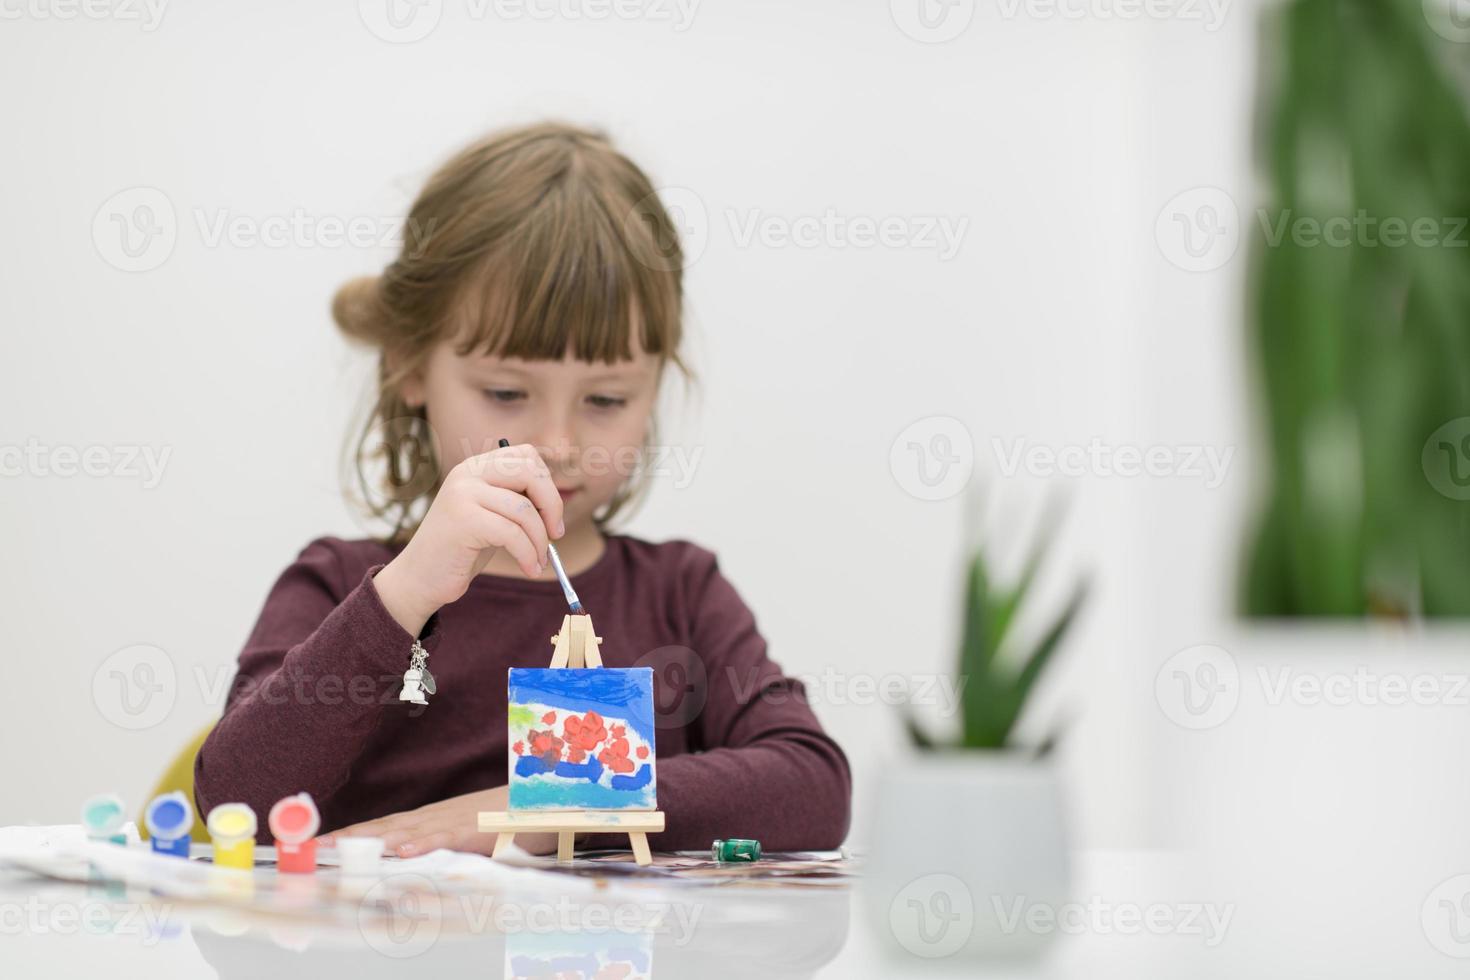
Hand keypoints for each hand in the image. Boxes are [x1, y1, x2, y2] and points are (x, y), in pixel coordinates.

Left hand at [317, 785, 558, 857]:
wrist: (545, 802)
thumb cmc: (506, 822)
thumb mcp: (465, 836)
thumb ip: (437, 848)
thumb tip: (406, 864)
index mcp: (430, 820)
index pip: (381, 829)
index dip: (349, 836)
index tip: (315, 845)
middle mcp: (435, 817)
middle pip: (383, 828)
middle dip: (347, 838)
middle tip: (311, 850)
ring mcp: (454, 821)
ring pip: (406, 831)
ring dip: (372, 841)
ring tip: (340, 850)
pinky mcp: (476, 828)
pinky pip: (445, 837)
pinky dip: (424, 843)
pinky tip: (403, 853)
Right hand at [373, 443, 564, 635]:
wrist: (420, 578)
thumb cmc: (461, 550)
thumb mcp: (492, 516)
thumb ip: (516, 500)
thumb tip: (556, 503)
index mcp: (475, 467)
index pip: (526, 455)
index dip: (547, 483)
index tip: (551, 514)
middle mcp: (467, 473)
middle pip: (530, 473)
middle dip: (552, 505)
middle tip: (555, 535)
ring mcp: (462, 494)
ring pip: (524, 510)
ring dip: (540, 541)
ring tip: (539, 561)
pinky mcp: (463, 520)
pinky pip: (513, 534)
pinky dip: (529, 555)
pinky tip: (530, 568)